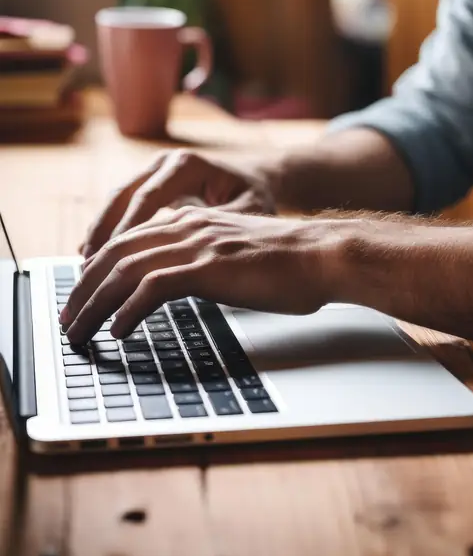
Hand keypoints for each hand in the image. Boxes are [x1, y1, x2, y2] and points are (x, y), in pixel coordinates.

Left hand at [63, 207, 349, 343]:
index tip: (81, 295)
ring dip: (94, 305)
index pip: (127, 241)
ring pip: (124, 271)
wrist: (323, 255)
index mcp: (192, 221)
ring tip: (79, 333)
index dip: (96, 269)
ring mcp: (197, 245)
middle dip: (82, 289)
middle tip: (67, 320)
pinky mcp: (208, 267)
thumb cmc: (290, 264)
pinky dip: (128, 311)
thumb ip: (203, 261)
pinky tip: (119, 331)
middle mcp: (187, 227)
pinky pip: (152, 288)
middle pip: (114, 254)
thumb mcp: (235, 254)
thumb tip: (179, 285)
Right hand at [81, 149, 278, 256]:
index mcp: (187, 165)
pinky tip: (94, 256)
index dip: (129, 229)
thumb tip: (189, 252)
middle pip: (124, 196)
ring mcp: (154, 170)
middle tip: (90, 264)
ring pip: (117, 200)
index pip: (149, 197)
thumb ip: (215, 227)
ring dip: (101, 231)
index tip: (114, 258)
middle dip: (105, 231)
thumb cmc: (255, 196)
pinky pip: (123, 207)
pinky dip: (109, 231)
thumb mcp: (245, 212)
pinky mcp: (150, 185)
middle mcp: (165, 162)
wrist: (258, 178)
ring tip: (86, 264)